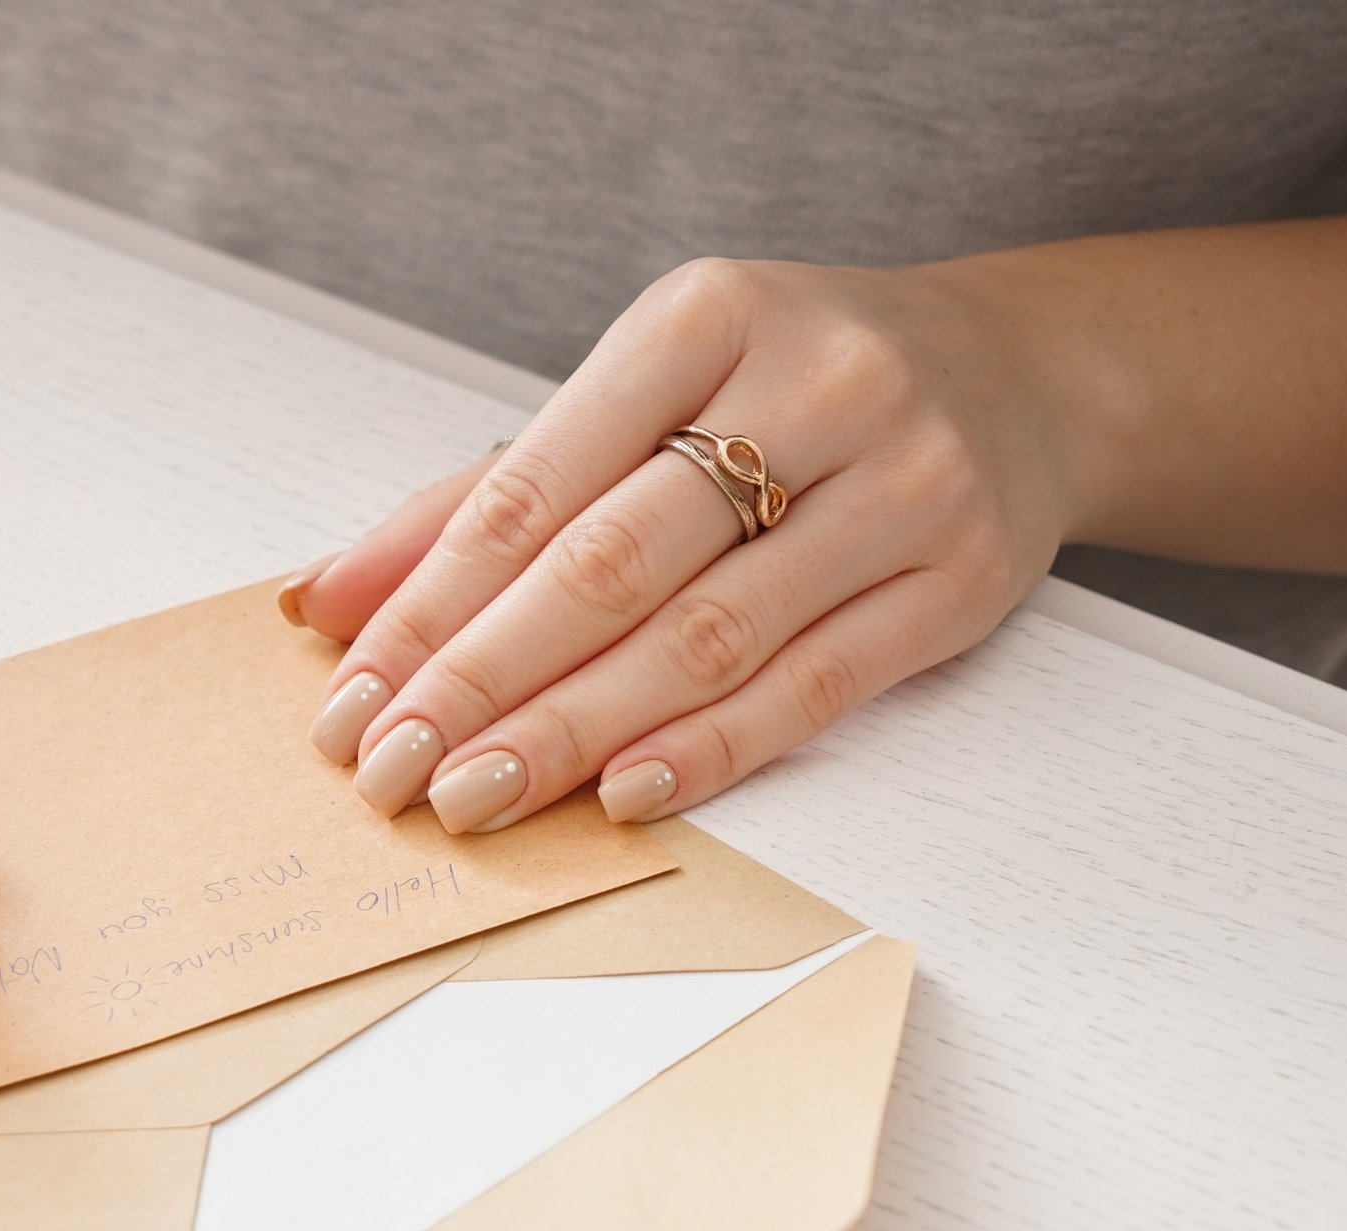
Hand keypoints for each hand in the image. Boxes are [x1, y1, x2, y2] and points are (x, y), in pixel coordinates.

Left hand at [282, 256, 1082, 829]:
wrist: (1021, 373)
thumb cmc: (785, 390)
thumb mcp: (642, 395)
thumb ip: (483, 496)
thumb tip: (326, 601)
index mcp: (704, 317)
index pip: (533, 484)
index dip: (430, 605)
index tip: (352, 697)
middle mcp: (815, 385)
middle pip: (611, 565)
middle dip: (482, 681)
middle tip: (393, 770)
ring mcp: (904, 483)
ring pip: (706, 637)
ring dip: (573, 732)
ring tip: (474, 797)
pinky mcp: (964, 580)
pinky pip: (815, 688)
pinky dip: (710, 750)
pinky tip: (619, 794)